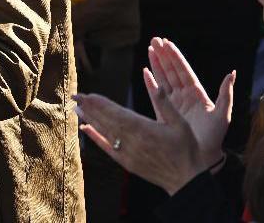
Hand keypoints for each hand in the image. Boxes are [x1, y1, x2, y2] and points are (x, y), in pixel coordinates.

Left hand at [74, 38, 233, 194]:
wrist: (188, 180)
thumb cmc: (187, 150)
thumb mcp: (180, 123)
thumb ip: (165, 102)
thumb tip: (155, 83)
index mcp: (144, 129)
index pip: (116, 113)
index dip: (100, 103)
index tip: (88, 94)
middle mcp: (131, 141)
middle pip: (106, 121)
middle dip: (90, 108)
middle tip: (75, 96)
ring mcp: (127, 153)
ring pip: (104, 133)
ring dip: (89, 119)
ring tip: (76, 108)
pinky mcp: (127, 163)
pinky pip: (107, 148)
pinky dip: (95, 138)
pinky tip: (85, 129)